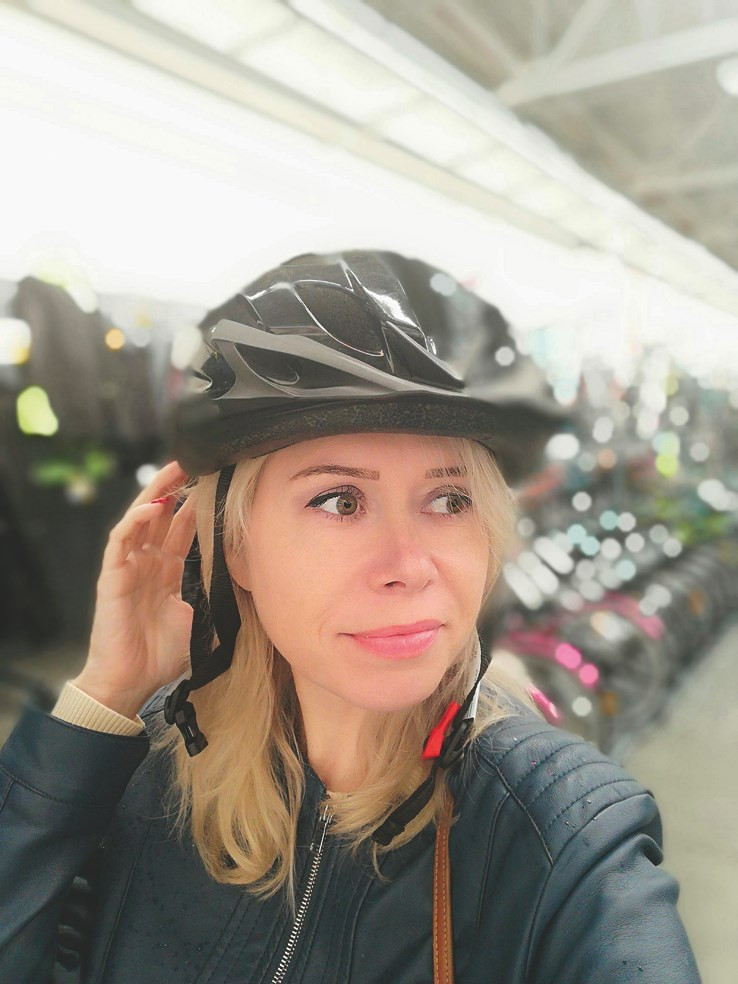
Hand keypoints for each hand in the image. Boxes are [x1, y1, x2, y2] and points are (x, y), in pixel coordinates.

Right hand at [71, 460, 198, 718]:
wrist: (132, 682)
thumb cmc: (164, 655)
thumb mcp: (204, 621)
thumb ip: (220, 599)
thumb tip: (253, 584)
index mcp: (169, 572)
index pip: (185, 529)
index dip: (199, 505)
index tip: (218, 483)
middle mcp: (149, 563)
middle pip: (164, 514)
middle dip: (179, 486)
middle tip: (199, 460)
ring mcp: (129, 566)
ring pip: (141, 517)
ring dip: (156, 491)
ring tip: (175, 468)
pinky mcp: (112, 575)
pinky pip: (121, 540)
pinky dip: (135, 520)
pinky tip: (153, 506)